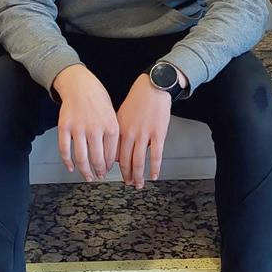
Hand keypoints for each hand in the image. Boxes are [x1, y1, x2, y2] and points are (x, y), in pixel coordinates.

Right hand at [52, 64, 118, 181]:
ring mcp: (78, 128)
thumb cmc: (97, 99)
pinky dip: (67, 162)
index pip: (111, 155)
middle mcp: (95, 129)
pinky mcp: (64, 127)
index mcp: (111, 127)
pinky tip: (71, 167)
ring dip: (84, 171)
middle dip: (98, 172)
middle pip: (97, 160)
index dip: (109, 167)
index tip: (107, 171)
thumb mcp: (113, 115)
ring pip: (81, 158)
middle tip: (98, 176)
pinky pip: (65, 150)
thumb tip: (113, 157)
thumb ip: (113, 135)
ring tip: (87, 176)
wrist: (79, 84)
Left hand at [115, 73, 174, 189]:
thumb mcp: (122, 114)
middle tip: (127, 184)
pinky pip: (156, 155)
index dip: (113, 168)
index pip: (113, 154)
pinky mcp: (158, 133)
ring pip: (139, 161)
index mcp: (119, 129)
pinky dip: (154, 168)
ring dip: (138, 176)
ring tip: (138, 184)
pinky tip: (154, 176)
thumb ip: (119, 132)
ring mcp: (144, 134)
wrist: (152, 87)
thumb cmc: (137, 99)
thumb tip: (117, 149)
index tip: (114, 174)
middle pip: (125, 161)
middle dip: (126, 175)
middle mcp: (130, 133)